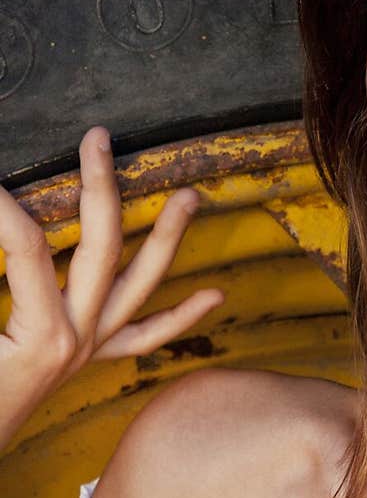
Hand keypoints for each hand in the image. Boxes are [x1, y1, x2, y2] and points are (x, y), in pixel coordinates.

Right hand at [0, 125, 224, 450]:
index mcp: (42, 332)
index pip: (27, 246)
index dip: (2, 208)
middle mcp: (78, 336)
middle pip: (101, 246)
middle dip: (100, 186)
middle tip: (99, 138)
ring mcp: (91, 348)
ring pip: (141, 286)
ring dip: (169, 239)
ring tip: (192, 197)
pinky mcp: (91, 359)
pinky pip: (145, 338)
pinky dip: (181, 317)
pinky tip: (214, 295)